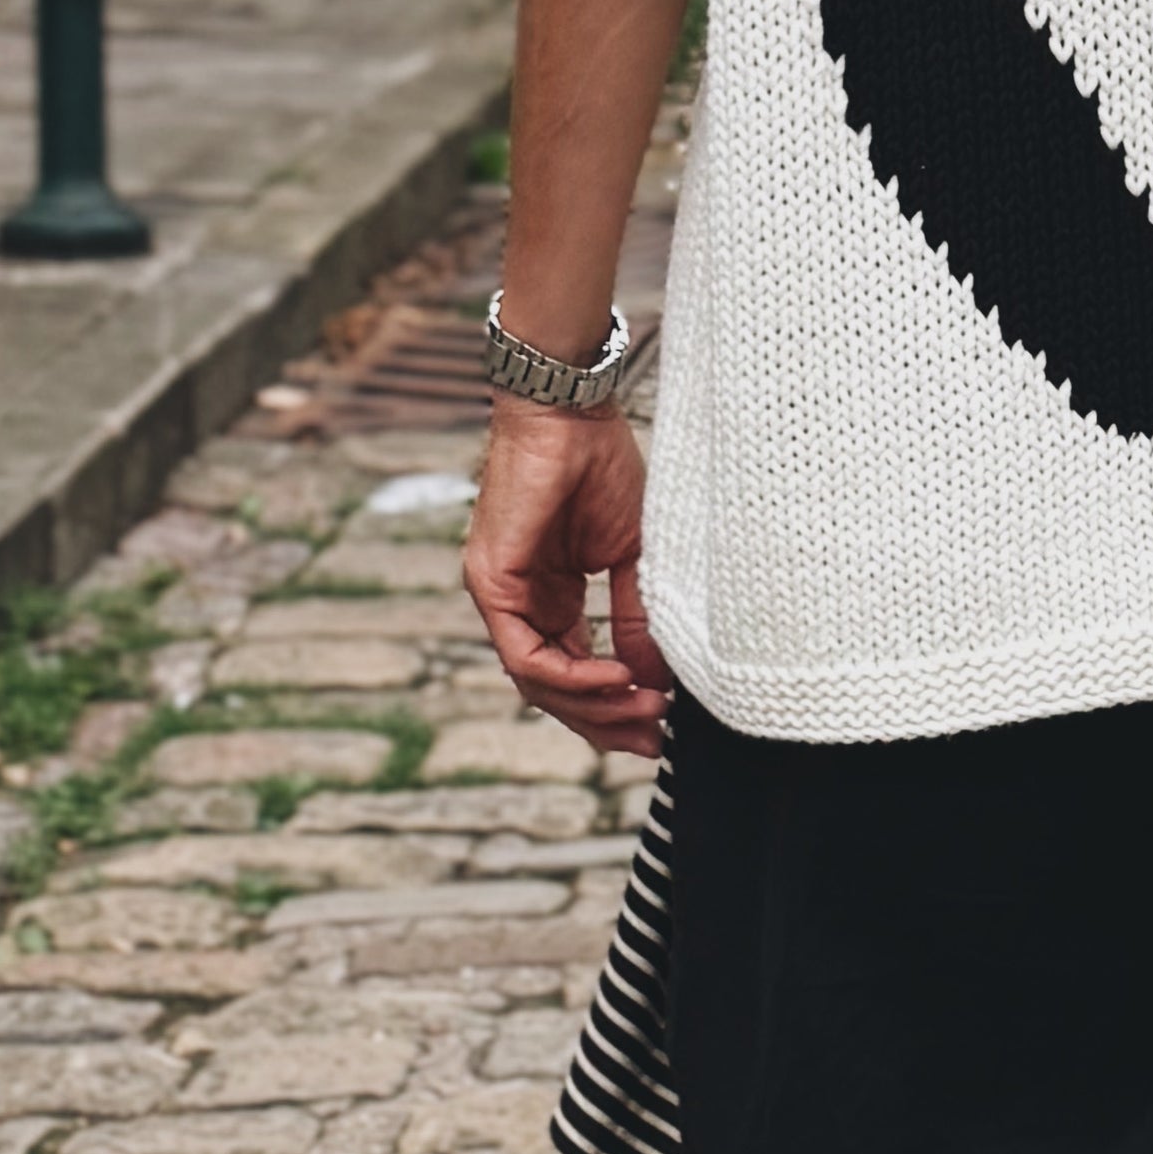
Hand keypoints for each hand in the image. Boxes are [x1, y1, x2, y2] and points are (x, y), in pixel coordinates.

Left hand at [462, 400, 672, 753]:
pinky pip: (525, 655)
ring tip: (645, 709)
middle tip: (653, 739)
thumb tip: (655, 680)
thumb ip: (635, 620)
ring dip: (593, 706)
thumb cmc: (601, 469)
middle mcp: (519, 605)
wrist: (571, 414)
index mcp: (550, 599)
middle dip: (606, 722)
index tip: (661, 726)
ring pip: (536, 683)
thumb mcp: (632, 559)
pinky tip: (616, 680)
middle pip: (553, 691)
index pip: (574, 674)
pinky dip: (571, 677)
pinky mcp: (491, 583)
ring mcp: (500, 597)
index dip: (615, 707)